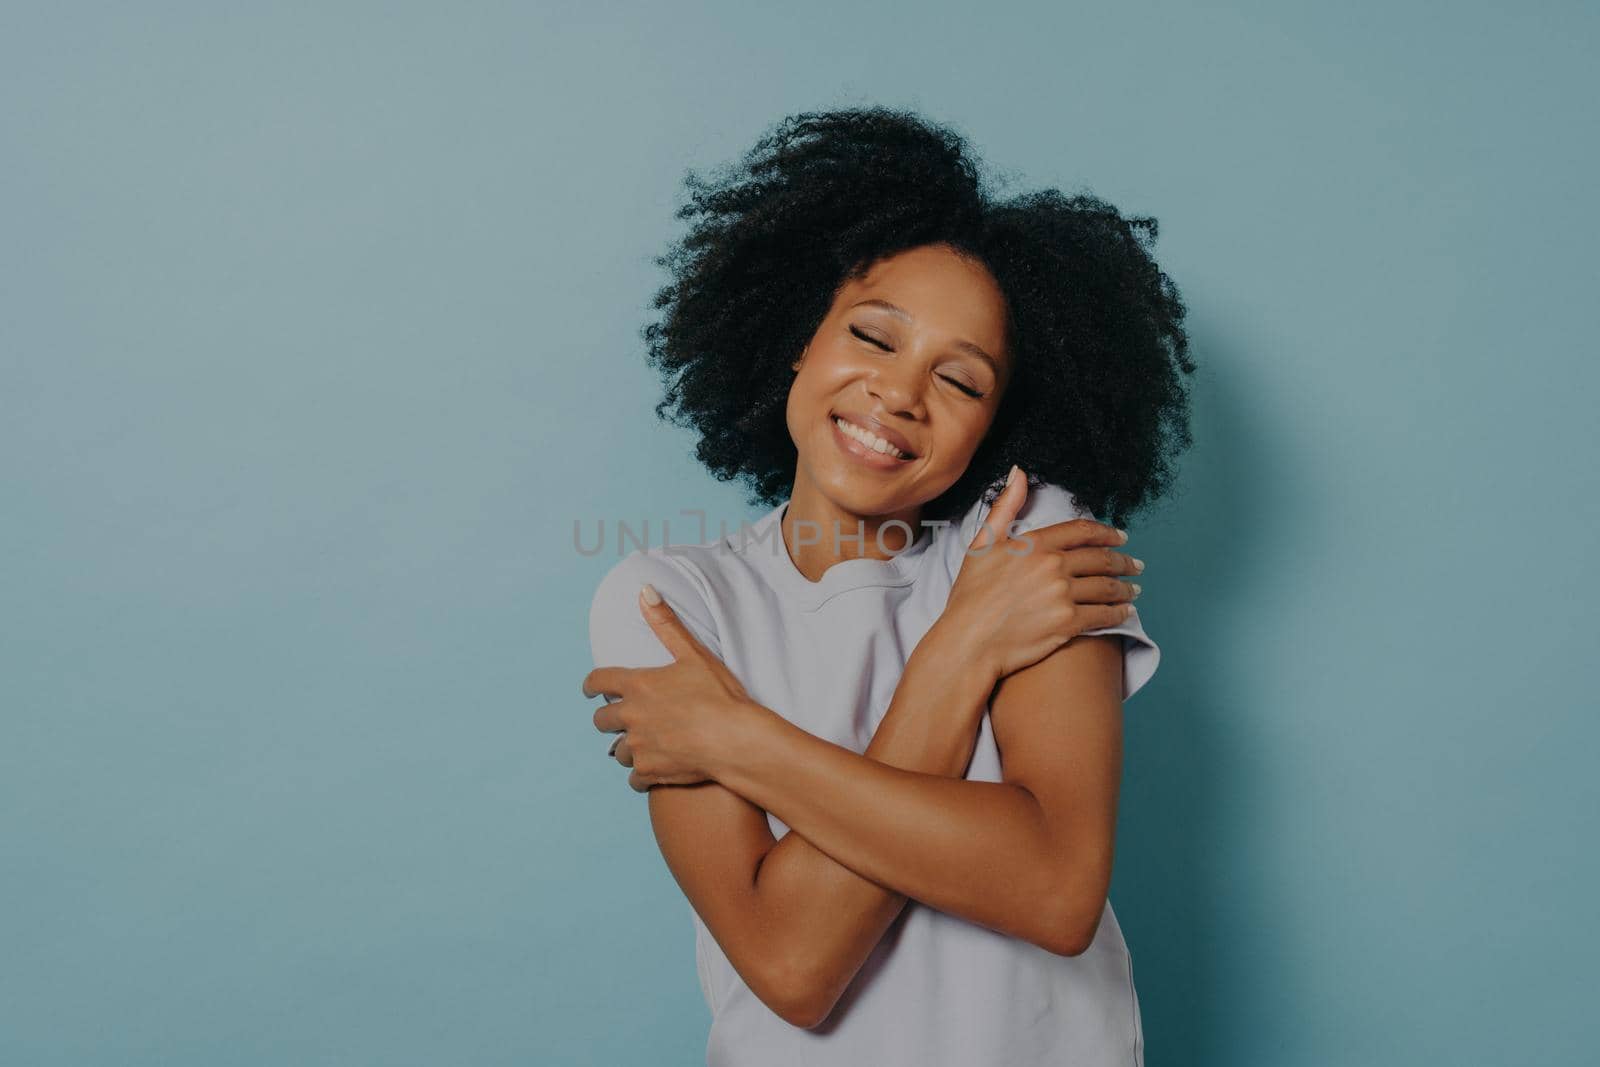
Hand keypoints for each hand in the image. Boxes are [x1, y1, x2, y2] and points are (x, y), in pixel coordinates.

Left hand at [583, 584, 756, 791]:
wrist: (735, 740)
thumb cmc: (719, 695)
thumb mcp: (694, 654)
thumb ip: (666, 624)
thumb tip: (644, 590)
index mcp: (638, 685)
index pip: (597, 682)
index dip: (590, 685)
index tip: (588, 690)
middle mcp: (631, 716)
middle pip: (601, 719)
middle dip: (608, 718)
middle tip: (620, 718)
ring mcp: (638, 746)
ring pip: (617, 750)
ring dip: (627, 746)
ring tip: (642, 745)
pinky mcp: (649, 771)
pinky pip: (633, 777)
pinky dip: (641, 774)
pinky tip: (653, 770)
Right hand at [940, 466, 1143, 681]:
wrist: (968, 641)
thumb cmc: (970, 596)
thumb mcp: (982, 543)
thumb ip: (1005, 506)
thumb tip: (1018, 472)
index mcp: (1035, 544)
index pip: (1082, 532)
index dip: (1107, 533)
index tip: (1121, 538)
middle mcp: (1053, 566)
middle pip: (1100, 559)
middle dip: (1123, 562)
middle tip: (1135, 565)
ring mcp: (1062, 595)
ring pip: (1106, 587)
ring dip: (1125, 588)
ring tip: (1133, 590)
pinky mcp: (1067, 624)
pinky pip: (1103, 615)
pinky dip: (1118, 614)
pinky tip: (1125, 613)